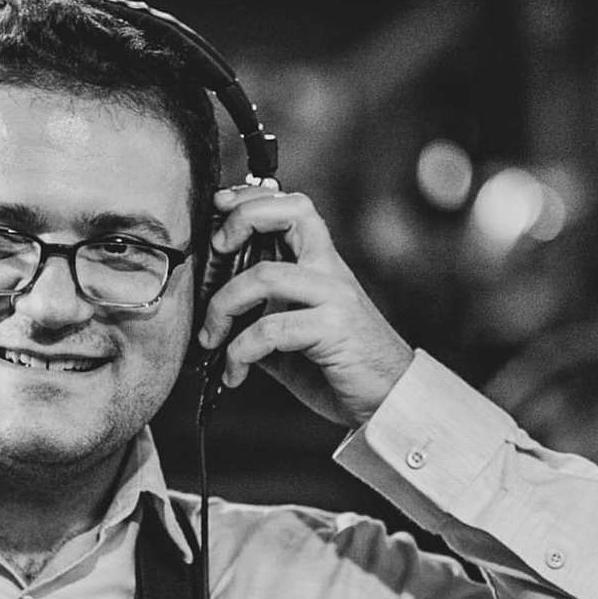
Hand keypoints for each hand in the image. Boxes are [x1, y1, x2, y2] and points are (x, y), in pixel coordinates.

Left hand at [197, 185, 413, 427]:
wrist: (388, 399)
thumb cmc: (340, 368)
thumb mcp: (292, 338)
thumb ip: (260, 320)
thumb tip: (214, 320)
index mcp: (322, 266)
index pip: (292, 208)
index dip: (253, 200)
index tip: (221, 208)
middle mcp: (330, 272)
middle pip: (290, 214)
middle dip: (242, 220)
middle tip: (215, 251)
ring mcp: (335, 297)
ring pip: (265, 276)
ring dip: (223, 306)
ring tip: (209, 339)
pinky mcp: (334, 329)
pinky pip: (271, 328)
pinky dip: (240, 352)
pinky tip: (234, 372)